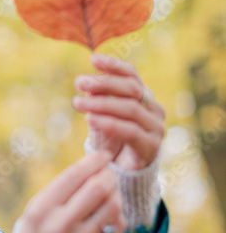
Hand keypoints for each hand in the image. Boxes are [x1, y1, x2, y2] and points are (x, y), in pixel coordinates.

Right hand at [17, 149, 125, 232]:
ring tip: (112, 192)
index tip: (104, 155)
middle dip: (109, 175)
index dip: (94, 161)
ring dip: (116, 194)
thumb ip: (64, 187)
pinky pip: (117, 228)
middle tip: (111, 172)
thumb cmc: (40, 231)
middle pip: (98, 188)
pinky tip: (109, 213)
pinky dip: (117, 216)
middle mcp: (58, 227)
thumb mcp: (39, 207)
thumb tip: (97, 162)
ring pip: (112, 207)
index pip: (74, 175)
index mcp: (40, 210)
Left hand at [72, 53, 165, 170]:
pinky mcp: (151, 146)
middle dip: (103, 83)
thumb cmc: (114, 139)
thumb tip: (85, 82)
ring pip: (130, 108)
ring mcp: (156, 127)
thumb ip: (99, 98)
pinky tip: (91, 120)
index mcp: (144, 97)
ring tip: (77, 103)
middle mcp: (154, 109)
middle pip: (131, 89)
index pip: (132, 75)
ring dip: (101, 103)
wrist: (127, 172)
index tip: (93, 59)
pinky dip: (109, 123)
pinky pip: (129, 131)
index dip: (114, 65)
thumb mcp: (104, 115)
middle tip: (79, 82)